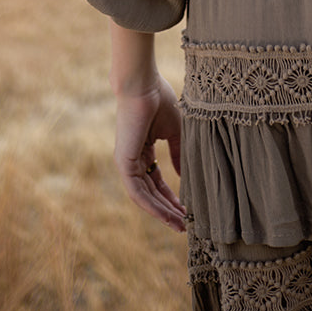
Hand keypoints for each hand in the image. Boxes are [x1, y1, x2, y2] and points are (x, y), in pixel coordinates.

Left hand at [113, 74, 186, 231]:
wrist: (143, 85)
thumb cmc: (159, 100)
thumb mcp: (175, 131)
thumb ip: (178, 154)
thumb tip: (184, 177)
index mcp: (143, 151)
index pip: (157, 181)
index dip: (172, 196)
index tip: (187, 209)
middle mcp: (133, 160)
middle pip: (151, 192)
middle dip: (168, 209)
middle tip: (185, 224)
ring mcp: (126, 163)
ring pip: (144, 196)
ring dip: (162, 212)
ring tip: (179, 225)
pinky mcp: (124, 163)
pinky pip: (138, 191)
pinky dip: (152, 205)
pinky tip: (167, 215)